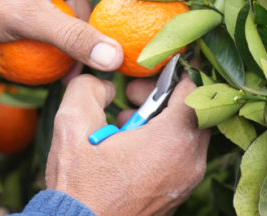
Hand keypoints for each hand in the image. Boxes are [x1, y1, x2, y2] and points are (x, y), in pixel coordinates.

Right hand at [45, 74, 209, 215]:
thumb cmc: (79, 186)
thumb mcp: (72, 124)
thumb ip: (90, 88)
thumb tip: (106, 84)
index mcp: (172, 140)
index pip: (194, 87)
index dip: (171, 71)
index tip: (148, 71)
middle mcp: (190, 161)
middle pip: (194, 109)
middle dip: (164, 96)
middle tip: (132, 96)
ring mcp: (187, 181)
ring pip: (188, 134)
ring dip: (161, 120)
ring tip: (125, 123)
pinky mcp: (178, 195)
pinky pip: (181, 156)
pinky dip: (162, 143)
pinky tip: (128, 148)